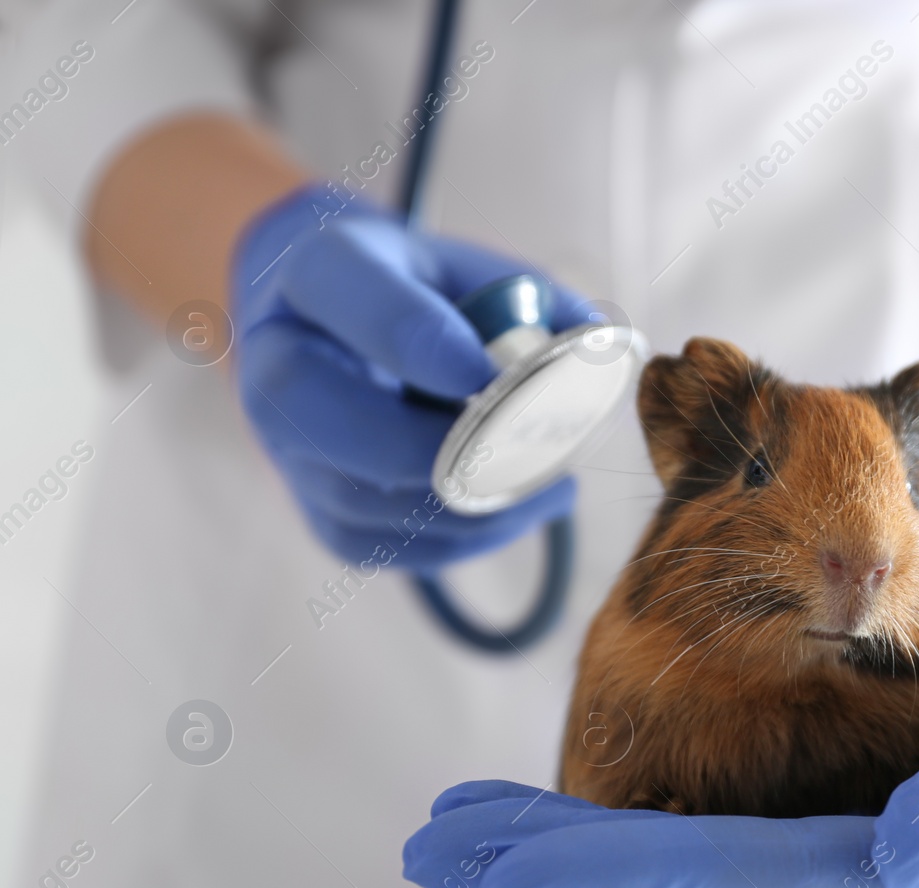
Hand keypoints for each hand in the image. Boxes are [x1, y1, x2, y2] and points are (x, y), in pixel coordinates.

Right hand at [230, 184, 591, 570]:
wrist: (330, 322)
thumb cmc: (416, 288)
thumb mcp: (468, 268)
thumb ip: (534, 301)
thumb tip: (598, 348)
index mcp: (317, 276)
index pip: (365, 311)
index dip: (429, 348)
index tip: (491, 374)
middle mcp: (279, 366)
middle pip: (340, 425)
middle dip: (442, 448)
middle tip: (527, 449)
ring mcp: (289, 450)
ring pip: (370, 501)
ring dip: (471, 503)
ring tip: (551, 483)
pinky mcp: (320, 513)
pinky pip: (388, 547)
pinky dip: (463, 536)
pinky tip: (517, 509)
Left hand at [402, 415, 918, 887]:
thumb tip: (914, 853)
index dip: (628, 868)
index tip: (502, 845)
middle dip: (574, 869)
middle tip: (439, 839)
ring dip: (601, 863)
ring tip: (481, 834)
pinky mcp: (898, 852)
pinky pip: (764, 871)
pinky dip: (669, 861)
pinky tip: (597, 846)